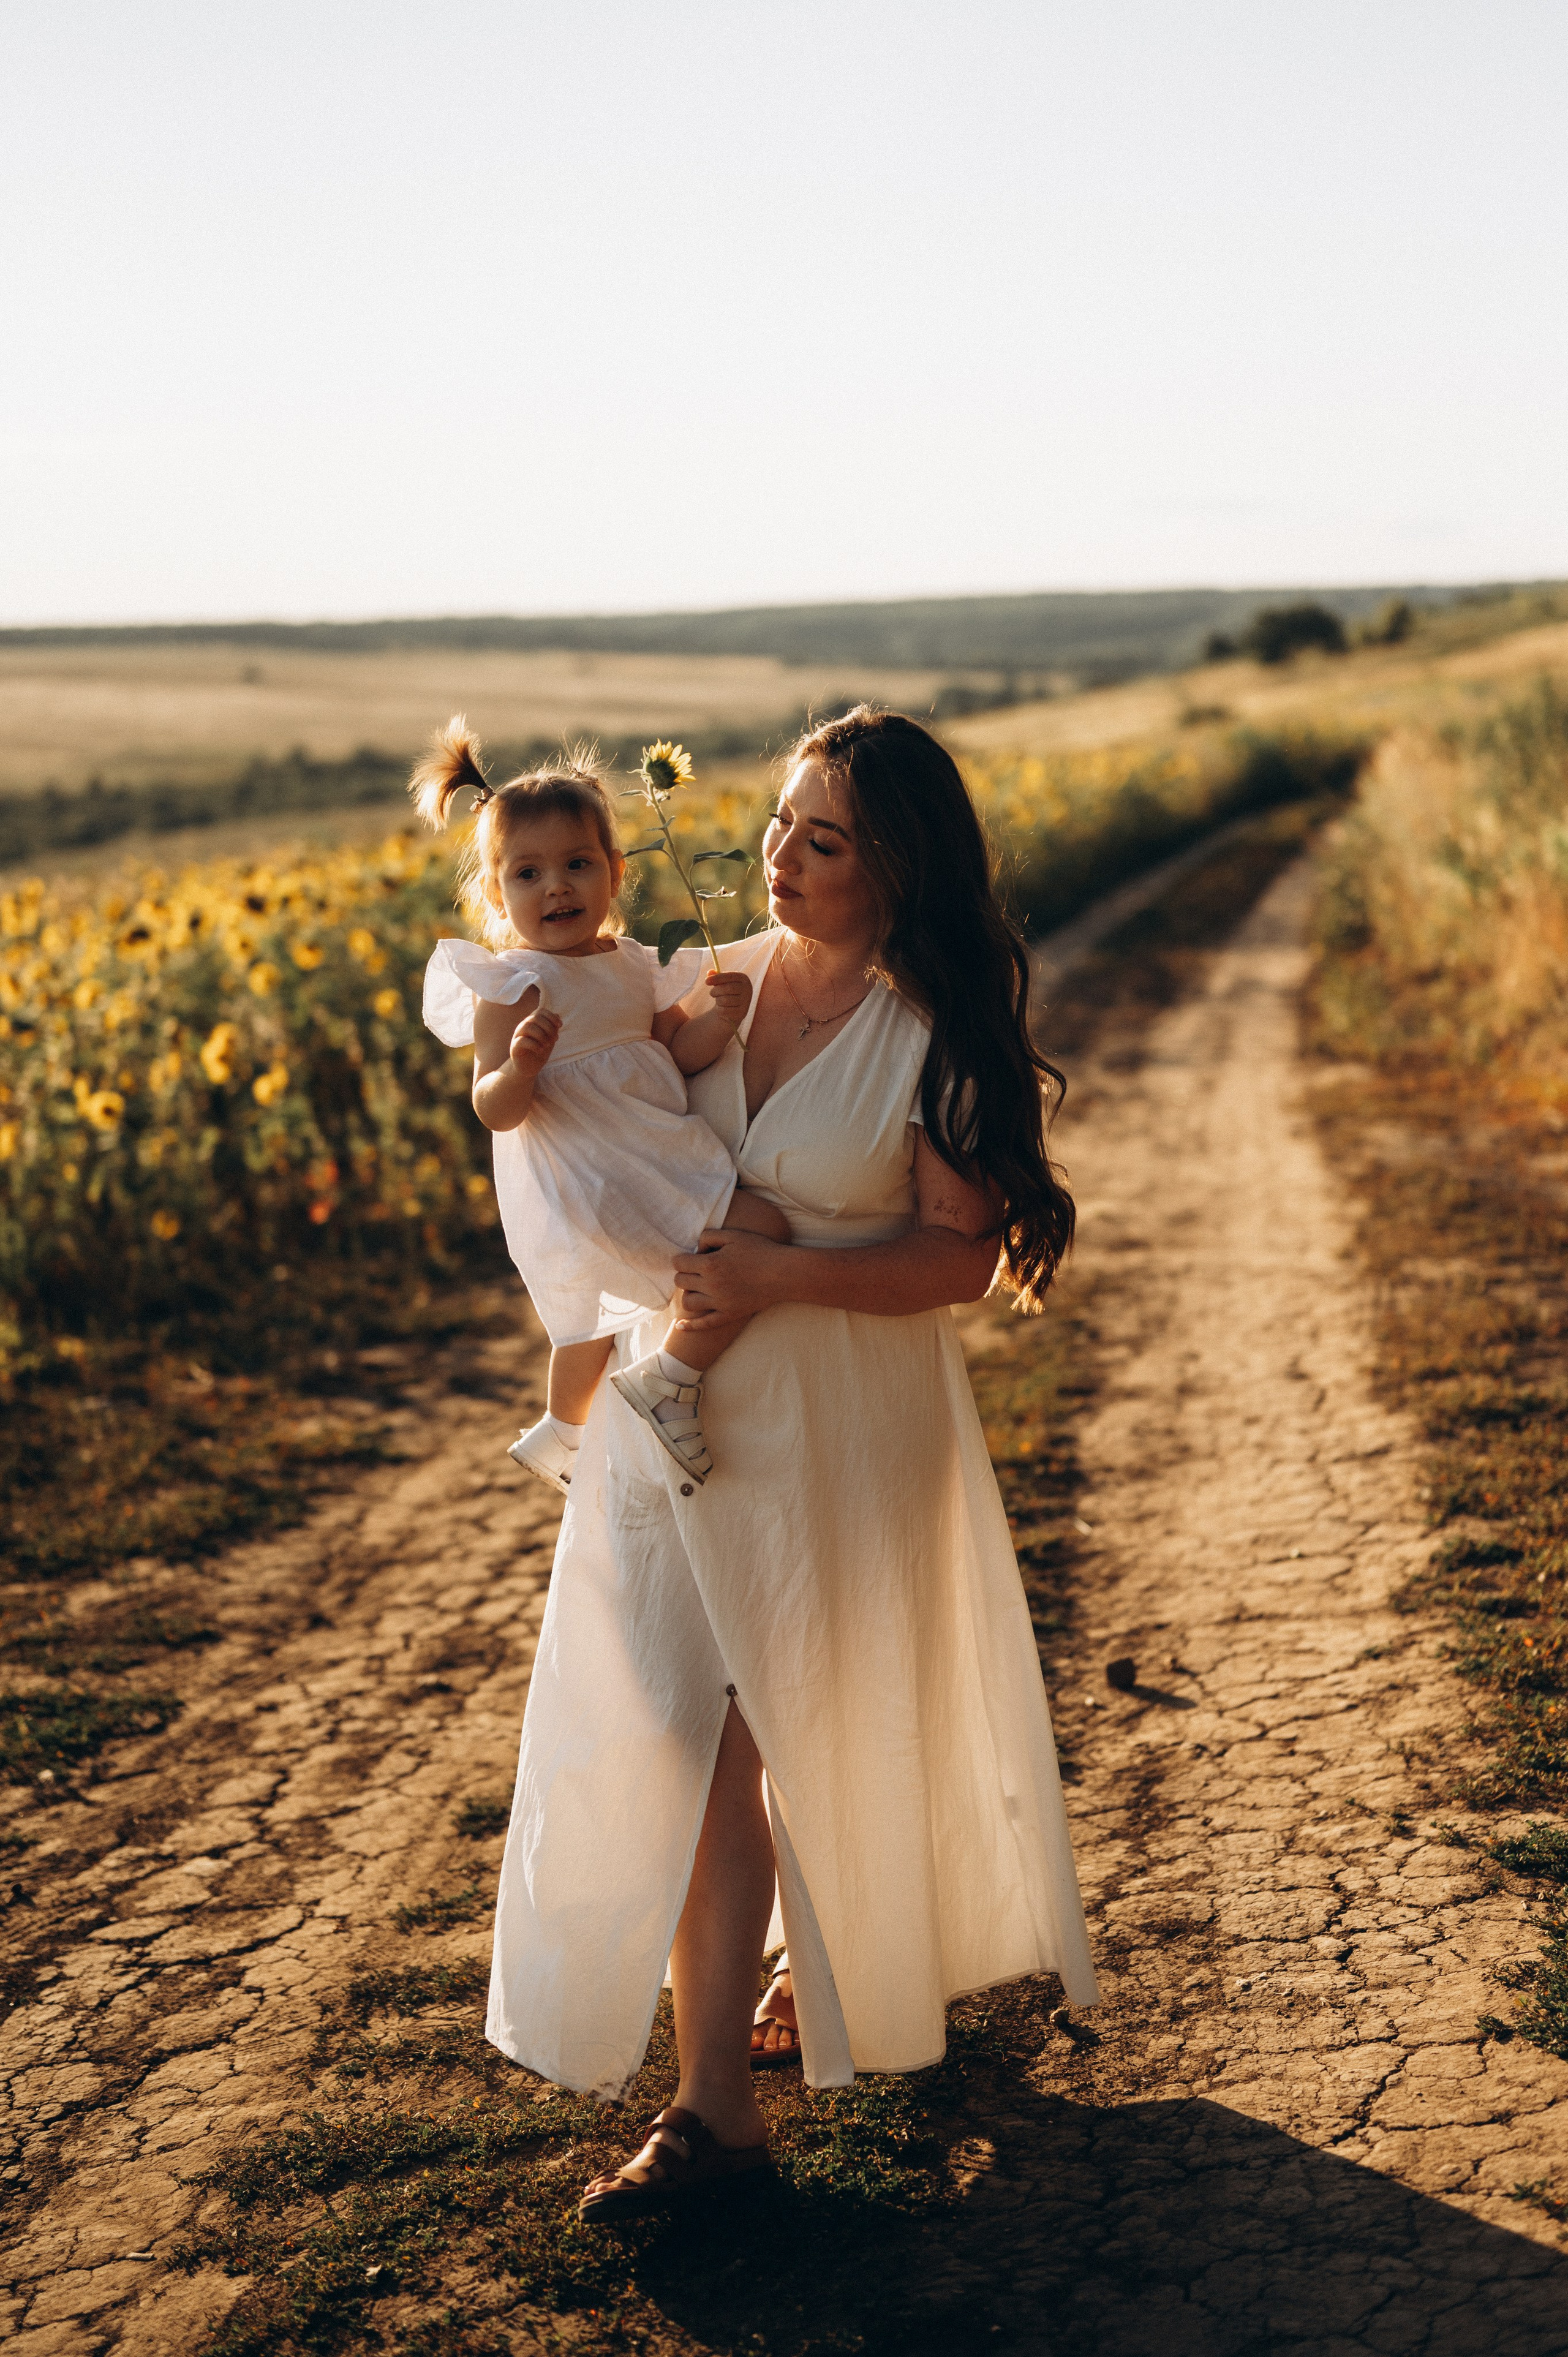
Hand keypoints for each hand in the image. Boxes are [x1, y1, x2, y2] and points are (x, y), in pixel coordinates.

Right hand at [509, 1006, 560, 1075]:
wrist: (529, 1068)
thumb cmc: (539, 1051)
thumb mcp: (549, 1039)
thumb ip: (553, 1027)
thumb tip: (557, 1015)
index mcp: (532, 1023)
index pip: (540, 1011)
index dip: (551, 1016)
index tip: (560, 1026)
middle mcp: (523, 1027)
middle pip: (535, 1017)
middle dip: (549, 1027)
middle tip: (555, 1039)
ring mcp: (517, 1036)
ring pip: (527, 1026)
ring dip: (541, 1035)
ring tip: (547, 1045)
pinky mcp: (514, 1047)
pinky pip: (522, 1041)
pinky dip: (534, 1045)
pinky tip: (540, 1050)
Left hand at [671, 1228, 790, 1325]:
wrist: (783, 1273)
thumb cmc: (760, 1250)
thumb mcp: (733, 1235)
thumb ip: (709, 1236)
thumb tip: (695, 1249)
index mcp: (710, 1264)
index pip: (679, 1263)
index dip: (681, 1259)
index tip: (688, 1258)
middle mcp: (712, 1285)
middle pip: (680, 1281)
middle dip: (684, 1274)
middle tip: (695, 1271)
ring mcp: (720, 1303)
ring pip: (687, 1303)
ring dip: (688, 1294)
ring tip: (697, 1288)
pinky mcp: (729, 1315)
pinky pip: (703, 1325)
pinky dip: (689, 1326)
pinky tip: (680, 1325)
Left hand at [704, 970, 753, 1033]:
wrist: (732, 1010)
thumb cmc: (726, 992)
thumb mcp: (721, 983)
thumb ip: (715, 977)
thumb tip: (710, 972)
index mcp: (743, 978)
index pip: (730, 976)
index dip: (717, 978)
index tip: (706, 981)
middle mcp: (747, 989)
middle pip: (728, 988)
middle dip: (716, 990)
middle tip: (712, 993)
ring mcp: (746, 1002)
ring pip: (725, 1000)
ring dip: (717, 1000)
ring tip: (718, 1000)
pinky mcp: (741, 1013)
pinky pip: (724, 1010)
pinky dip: (719, 1010)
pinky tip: (722, 1008)